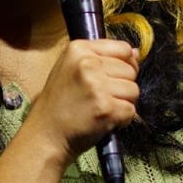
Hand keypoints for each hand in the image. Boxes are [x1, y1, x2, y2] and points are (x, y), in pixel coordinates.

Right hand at [22, 39, 139, 163]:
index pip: (123, 49)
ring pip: (134, 90)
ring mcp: (97, 86)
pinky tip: (105, 120)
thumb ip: (103, 58)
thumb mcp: (72, 69)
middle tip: (101, 98)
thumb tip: (136, 53)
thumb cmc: (59, 104)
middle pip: (131, 70)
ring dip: (123, 103)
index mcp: (78, 49)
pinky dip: (122, 119)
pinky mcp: (106, 108)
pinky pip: (131, 110)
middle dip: (122, 86)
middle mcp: (88, 64)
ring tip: (102, 108)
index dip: (125, 64)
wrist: (46, 134)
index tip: (113, 77)